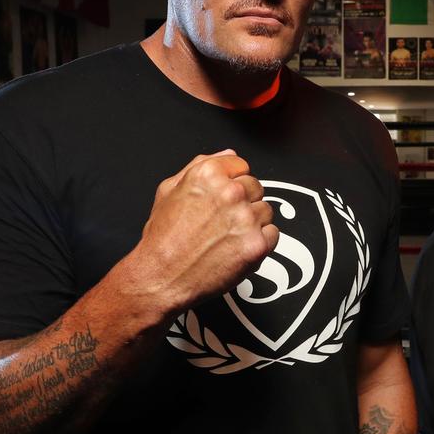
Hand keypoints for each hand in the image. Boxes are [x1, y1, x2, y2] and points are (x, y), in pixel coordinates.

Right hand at [134, 149, 277, 309]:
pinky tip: (236, 248)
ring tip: (226, 237)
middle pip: (256, 187)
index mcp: (208, 174)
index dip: (232, 183)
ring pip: (266, 211)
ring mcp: (245, 219)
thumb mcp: (169, 189)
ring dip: (252, 223)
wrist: (161, 278)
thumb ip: (200, 165)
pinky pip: (273, 235)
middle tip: (221, 221)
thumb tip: (228, 156)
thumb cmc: (162, 239)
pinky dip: (260, 242)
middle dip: (243, 202)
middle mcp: (230, 192)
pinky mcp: (256, 244)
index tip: (223, 198)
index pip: (241, 166)